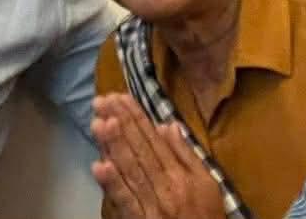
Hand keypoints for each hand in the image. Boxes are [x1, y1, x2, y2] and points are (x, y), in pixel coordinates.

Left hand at [91, 94, 225, 218]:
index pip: (153, 140)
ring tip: (98, 123)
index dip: (136, 117)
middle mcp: (165, 184)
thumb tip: (169, 125)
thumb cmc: (206, 215)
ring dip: (113, 146)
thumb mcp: (207, 182)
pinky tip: (98, 166)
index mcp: (180, 173)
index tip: (120, 97)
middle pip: (138, 150)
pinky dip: (112, 184)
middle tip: (102, 101)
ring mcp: (151, 203)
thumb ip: (187, 154)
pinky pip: (125, 201)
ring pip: (129, 170)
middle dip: (119, 123)